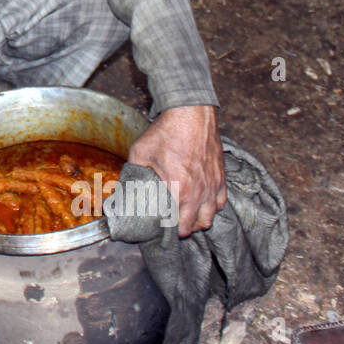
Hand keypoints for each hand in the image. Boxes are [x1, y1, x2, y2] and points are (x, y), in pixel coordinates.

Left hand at [126, 105, 225, 236]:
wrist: (191, 113)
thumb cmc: (166, 132)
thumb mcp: (140, 153)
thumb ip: (132, 174)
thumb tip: (122, 188)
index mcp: (180, 190)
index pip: (177, 225)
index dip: (167, 230)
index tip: (159, 227)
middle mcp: (200, 192)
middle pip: (195, 226)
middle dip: (183, 229)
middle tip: (172, 224)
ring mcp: (213, 185)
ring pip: (211, 217)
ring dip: (199, 220)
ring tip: (187, 217)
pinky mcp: (221, 177)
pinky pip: (221, 202)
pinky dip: (212, 207)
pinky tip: (202, 203)